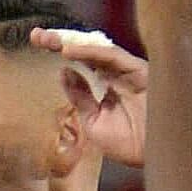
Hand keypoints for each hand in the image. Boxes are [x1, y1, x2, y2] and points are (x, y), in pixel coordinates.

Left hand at [30, 28, 147, 168]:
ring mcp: (127, 70)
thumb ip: (80, 97)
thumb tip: (65, 72)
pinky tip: (70, 52)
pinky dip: (90, 52)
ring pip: (96, 50)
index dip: (59, 52)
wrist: (154, 154)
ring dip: (72, 44)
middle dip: (61, 41)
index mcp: (107, 84)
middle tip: (37, 36)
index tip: (37, 43)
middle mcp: (116, 73)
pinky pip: (111, 56)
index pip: (80, 62)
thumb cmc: (130, 143)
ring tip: (50, 42)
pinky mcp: (138, 69)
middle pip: (85, 51)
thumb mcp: (94, 122)